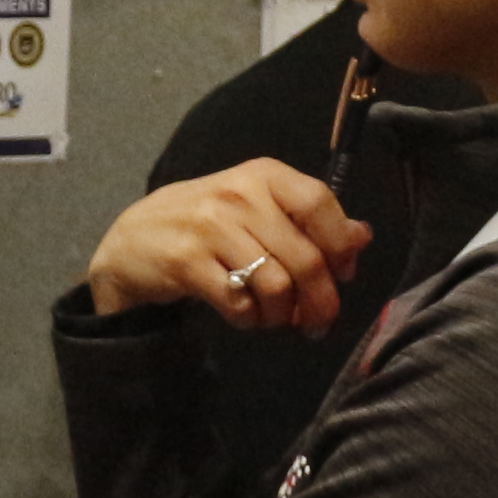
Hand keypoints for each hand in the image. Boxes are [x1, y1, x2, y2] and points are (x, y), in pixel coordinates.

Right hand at [86, 159, 371, 333]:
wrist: (134, 239)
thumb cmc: (209, 224)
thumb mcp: (259, 209)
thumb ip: (309, 220)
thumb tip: (363, 235)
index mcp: (264, 175)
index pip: (321, 204)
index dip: (340, 246)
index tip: (342, 274)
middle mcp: (239, 193)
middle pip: (304, 257)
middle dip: (320, 301)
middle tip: (317, 323)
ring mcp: (210, 226)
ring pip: (276, 284)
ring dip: (283, 314)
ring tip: (276, 319)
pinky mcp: (186, 261)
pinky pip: (239, 302)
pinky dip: (251, 320)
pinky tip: (246, 316)